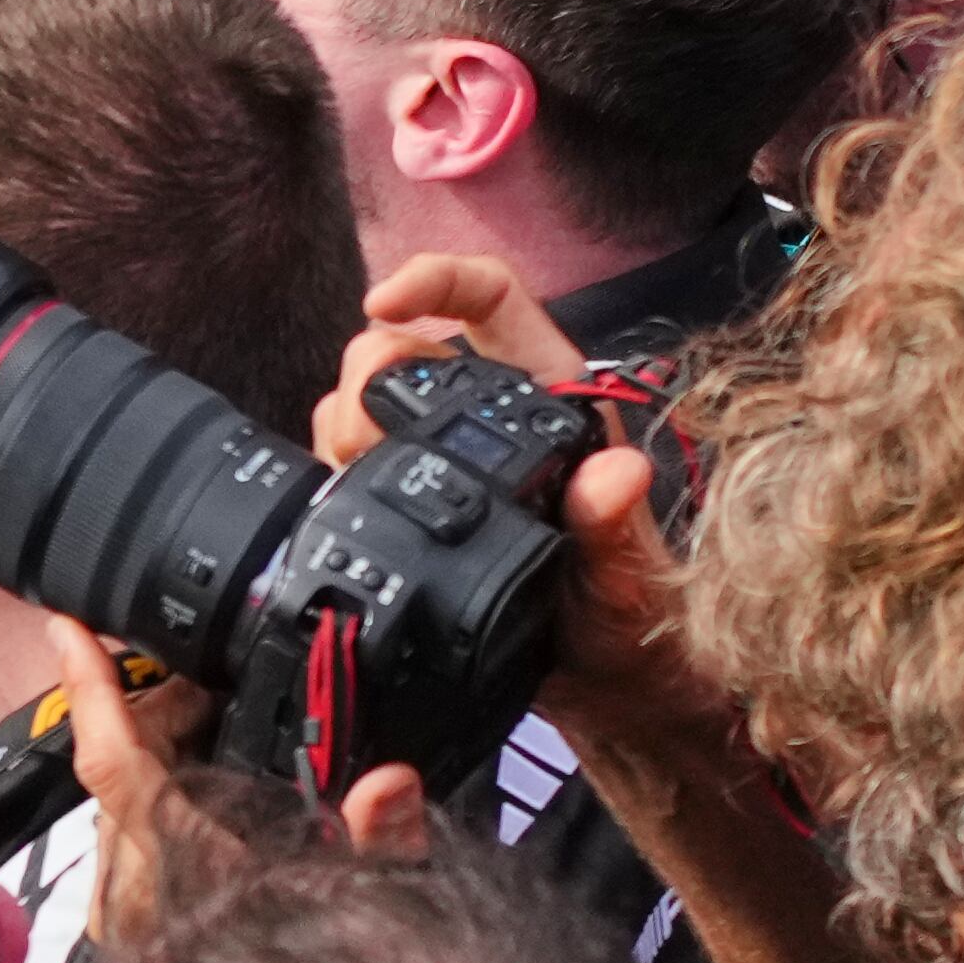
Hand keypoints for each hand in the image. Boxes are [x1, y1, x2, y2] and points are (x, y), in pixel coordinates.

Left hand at [56, 620, 424, 948]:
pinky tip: (206, 824)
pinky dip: (156, 826)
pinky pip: (123, 867)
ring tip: (214, 746)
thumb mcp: (366, 916)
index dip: (91, 688)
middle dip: (152, 719)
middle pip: (116, 780)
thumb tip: (391, 784)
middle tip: (206, 688)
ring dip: (156, 775)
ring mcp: (123, 934)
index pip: (115, 761)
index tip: (69, 630)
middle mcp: (135, 904)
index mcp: (184, 874)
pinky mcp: (129, 957)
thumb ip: (381, 848)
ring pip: (116, 824)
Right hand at [309, 256, 725, 749]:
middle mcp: (492, 414)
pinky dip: (334, 470)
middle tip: (361, 430)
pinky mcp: (409, 499)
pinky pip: (351, 457)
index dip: (436, 279)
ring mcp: (443, 455)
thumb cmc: (628, 619)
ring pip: (366, 398)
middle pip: (406, 345)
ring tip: (353, 473)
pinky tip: (340, 500)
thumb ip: (618, 526)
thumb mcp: (629, 578)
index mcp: (552, 397)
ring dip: (346, 425)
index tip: (383, 301)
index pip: (491, 297)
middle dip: (368, 373)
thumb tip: (617, 473)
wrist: (596, 682)